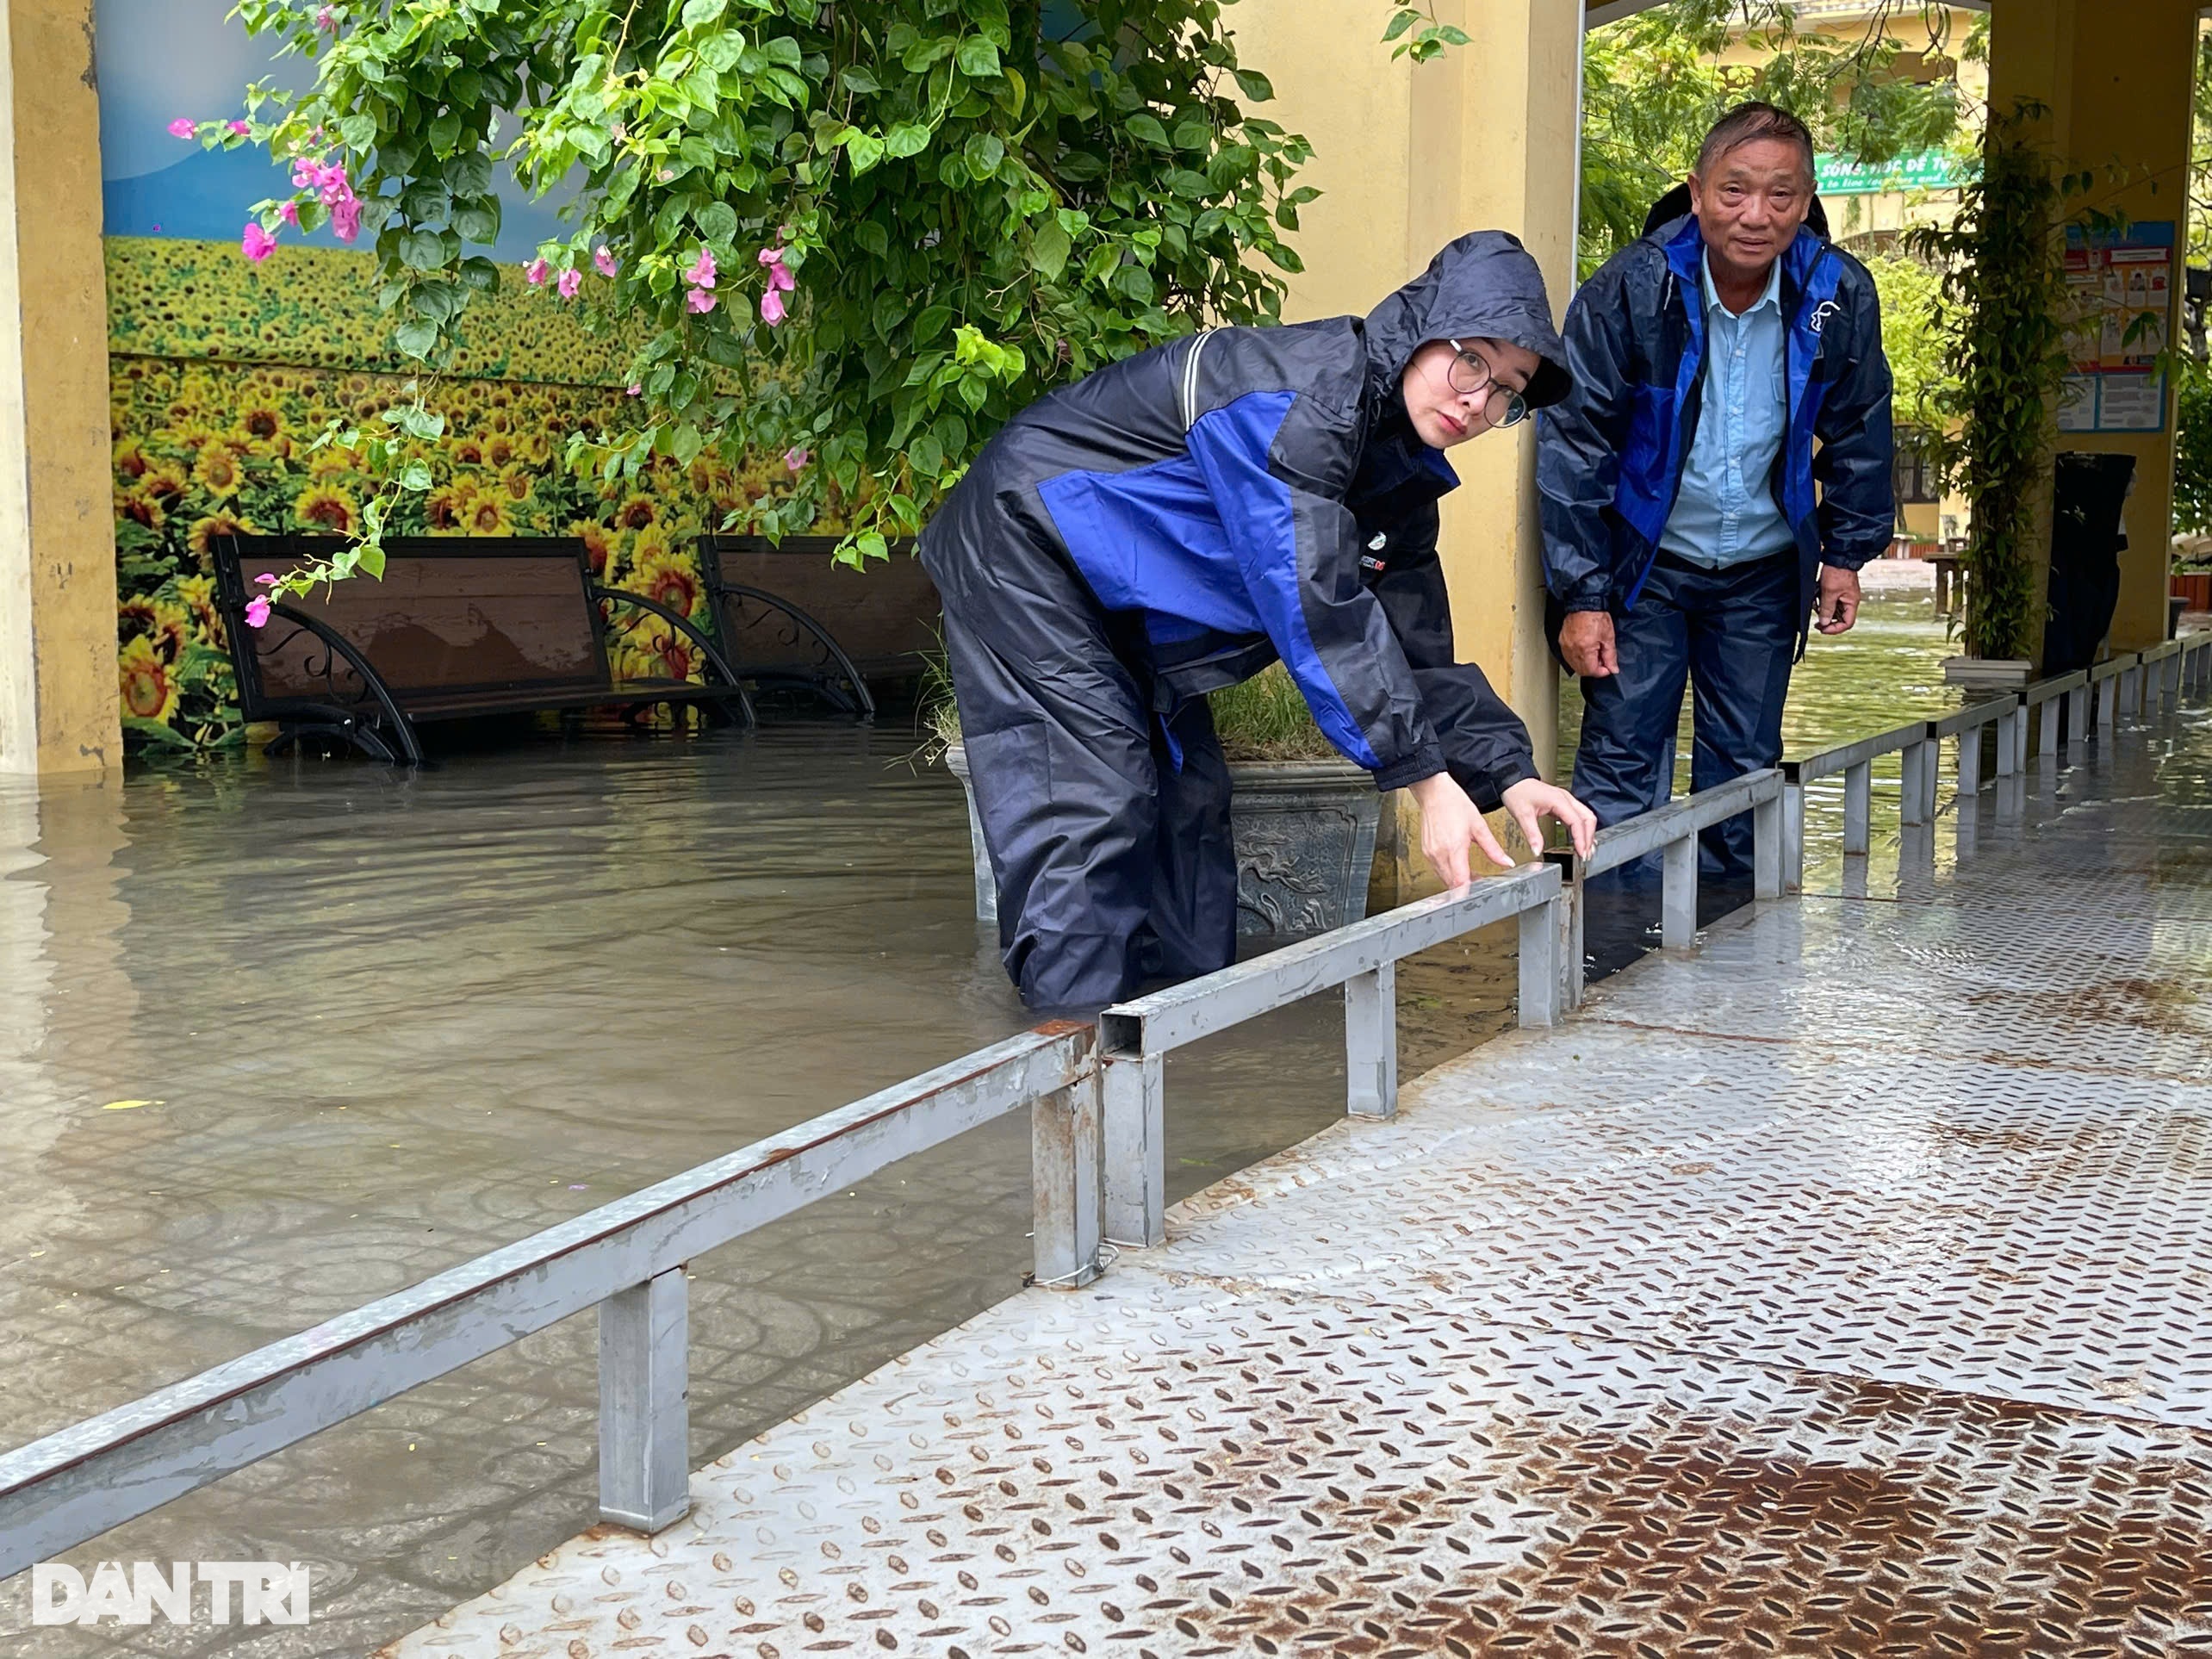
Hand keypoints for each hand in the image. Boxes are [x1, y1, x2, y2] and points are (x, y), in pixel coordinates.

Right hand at [1408, 772, 1513, 888]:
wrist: (1434, 792)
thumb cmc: (1454, 804)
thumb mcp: (1479, 826)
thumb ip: (1494, 849)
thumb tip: (1506, 862)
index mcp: (1454, 848)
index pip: (1460, 881)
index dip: (1470, 890)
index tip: (1480, 890)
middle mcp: (1439, 853)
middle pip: (1452, 884)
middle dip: (1466, 886)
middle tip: (1479, 880)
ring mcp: (1430, 854)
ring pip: (1443, 878)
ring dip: (1456, 880)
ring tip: (1470, 873)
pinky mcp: (1426, 852)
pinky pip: (1437, 869)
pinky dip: (1448, 872)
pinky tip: (1458, 864)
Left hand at [1501, 777, 1597, 860]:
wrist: (1513, 781)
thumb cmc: (1517, 793)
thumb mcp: (1523, 815)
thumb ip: (1532, 835)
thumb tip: (1537, 851)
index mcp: (1559, 800)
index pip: (1577, 822)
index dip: (1581, 839)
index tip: (1581, 853)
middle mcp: (1566, 799)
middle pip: (1587, 818)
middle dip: (1588, 837)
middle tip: (1585, 855)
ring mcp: (1566, 800)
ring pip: (1586, 817)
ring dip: (1588, 833)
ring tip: (1585, 850)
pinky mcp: (1563, 803)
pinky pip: (1578, 816)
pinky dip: (1581, 829)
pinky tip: (1579, 839)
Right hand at [1559, 610, 1618, 676]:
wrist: (1584, 603)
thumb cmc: (1596, 616)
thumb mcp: (1608, 637)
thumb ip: (1611, 656)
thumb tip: (1613, 668)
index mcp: (1584, 649)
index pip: (1592, 671)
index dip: (1602, 671)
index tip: (1608, 667)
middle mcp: (1572, 650)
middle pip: (1582, 671)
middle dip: (1594, 669)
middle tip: (1602, 659)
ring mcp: (1565, 647)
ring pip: (1575, 665)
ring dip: (1586, 664)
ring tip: (1594, 653)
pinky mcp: (1562, 642)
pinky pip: (1569, 657)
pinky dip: (1578, 658)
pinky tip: (1585, 651)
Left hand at [1816, 565, 1860, 634]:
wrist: (1838, 556)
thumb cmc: (1837, 572)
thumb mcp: (1829, 592)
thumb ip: (1827, 608)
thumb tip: (1824, 622)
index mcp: (1851, 602)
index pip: (1847, 623)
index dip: (1835, 629)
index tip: (1823, 629)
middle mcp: (1849, 601)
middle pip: (1839, 618)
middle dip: (1827, 620)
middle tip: (1816, 622)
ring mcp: (1843, 595)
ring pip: (1833, 610)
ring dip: (1823, 610)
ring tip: (1815, 605)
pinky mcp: (1836, 590)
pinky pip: (1829, 601)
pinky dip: (1822, 602)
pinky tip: (1816, 597)